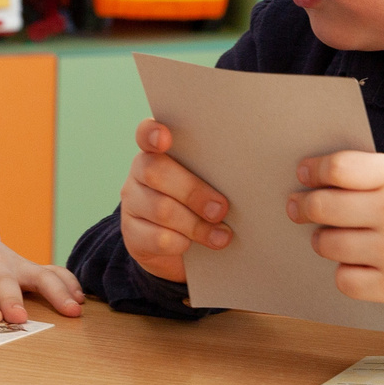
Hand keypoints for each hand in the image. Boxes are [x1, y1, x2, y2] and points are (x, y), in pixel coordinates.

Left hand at [0, 211, 82, 322]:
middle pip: (5, 279)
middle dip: (13, 297)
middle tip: (20, 318)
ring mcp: (14, 263)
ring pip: (38, 274)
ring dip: (55, 291)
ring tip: (72, 310)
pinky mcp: (28, 268)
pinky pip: (53, 273)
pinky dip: (69, 284)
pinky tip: (81, 302)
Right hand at [119, 120, 230, 283]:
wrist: (184, 251)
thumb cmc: (205, 205)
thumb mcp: (211, 183)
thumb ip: (218, 172)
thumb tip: (251, 177)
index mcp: (159, 152)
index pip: (147, 134)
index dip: (152, 133)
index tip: (165, 138)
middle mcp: (140, 172)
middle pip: (156, 172)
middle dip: (193, 191)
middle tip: (221, 209)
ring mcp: (132, 203)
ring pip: (160, 209)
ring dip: (196, 225)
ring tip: (221, 236)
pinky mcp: (132, 234)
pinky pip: (158, 238)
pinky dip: (182, 243)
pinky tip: (195, 246)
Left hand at [286, 152, 383, 307]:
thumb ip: (365, 174)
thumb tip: (309, 179)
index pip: (339, 168)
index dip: (314, 170)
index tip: (303, 173)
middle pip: (324, 206)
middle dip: (304, 207)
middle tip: (299, 208)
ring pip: (327, 244)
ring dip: (323, 241)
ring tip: (334, 238)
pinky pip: (344, 279)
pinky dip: (346, 273)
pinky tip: (358, 264)